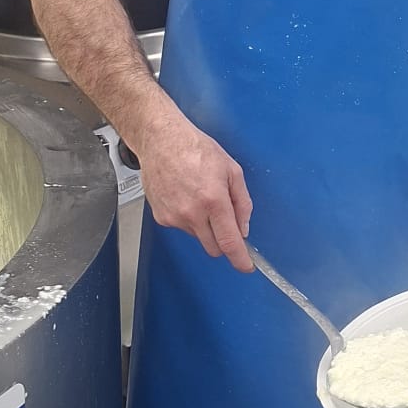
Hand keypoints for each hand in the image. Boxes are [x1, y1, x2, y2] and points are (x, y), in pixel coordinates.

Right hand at [137, 105, 253, 270]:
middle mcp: (192, 212)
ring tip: (200, 197)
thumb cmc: (195, 149)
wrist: (161, 141)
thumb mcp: (232, 170)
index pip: (229, 242)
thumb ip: (242, 203)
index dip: (240, 259)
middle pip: (213, 248)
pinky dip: (189, 219)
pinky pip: (182, 228)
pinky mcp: (161, 217)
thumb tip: (243, 227)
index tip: (245, 266)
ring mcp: (174, 217)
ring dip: (205, 226)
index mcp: (213, 200)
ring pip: (198, 237)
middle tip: (225, 219)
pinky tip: (186, 197)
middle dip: (223, 240)